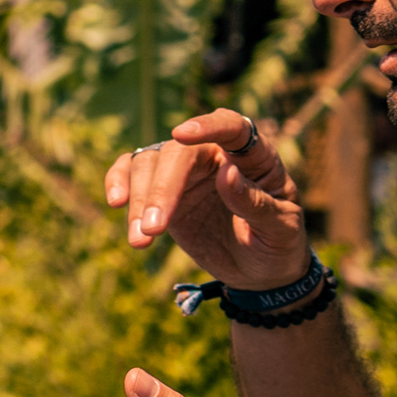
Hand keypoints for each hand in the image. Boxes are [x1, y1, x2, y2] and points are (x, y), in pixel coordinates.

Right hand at [104, 108, 308, 290]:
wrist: (261, 270)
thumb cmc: (278, 243)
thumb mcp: (280, 229)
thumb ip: (255, 203)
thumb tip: (226, 174)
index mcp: (253, 156)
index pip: (232, 127)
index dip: (208, 125)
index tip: (181, 133)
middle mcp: (215, 155)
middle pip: (179, 153)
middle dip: (161, 188)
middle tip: (154, 229)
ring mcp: (186, 172)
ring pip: (150, 164)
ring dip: (140, 199)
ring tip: (140, 241)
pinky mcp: (163, 190)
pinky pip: (132, 172)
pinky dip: (119, 182)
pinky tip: (116, 203)